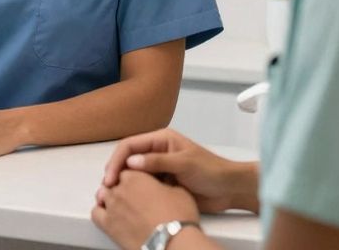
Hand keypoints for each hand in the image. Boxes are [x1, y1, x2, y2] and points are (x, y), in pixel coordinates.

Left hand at [92, 170, 200, 249]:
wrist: (172, 242)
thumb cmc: (178, 217)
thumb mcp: (179, 191)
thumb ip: (166, 181)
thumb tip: (165, 179)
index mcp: (135, 176)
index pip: (127, 169)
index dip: (134, 176)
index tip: (140, 182)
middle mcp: (120, 189)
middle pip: (114, 182)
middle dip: (122, 187)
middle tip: (135, 196)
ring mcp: (111, 206)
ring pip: (102, 194)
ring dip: (110, 197)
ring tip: (123, 206)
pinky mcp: (107, 224)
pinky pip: (96, 213)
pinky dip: (101, 211)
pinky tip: (110, 214)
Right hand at [101, 128, 256, 213]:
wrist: (230, 189)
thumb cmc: (212, 171)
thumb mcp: (185, 163)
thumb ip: (158, 161)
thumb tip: (132, 162)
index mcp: (161, 139)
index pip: (130, 145)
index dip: (117, 160)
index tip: (111, 177)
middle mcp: (157, 151)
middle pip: (128, 158)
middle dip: (116, 171)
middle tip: (109, 188)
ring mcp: (160, 167)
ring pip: (133, 172)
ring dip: (124, 182)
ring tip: (115, 195)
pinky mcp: (163, 182)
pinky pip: (143, 185)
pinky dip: (134, 191)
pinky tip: (130, 200)